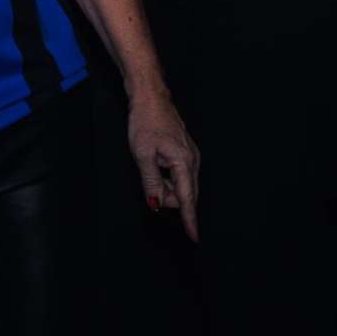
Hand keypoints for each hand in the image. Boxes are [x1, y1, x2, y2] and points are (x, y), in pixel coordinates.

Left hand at [126, 89, 199, 241]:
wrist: (151, 98)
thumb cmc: (146, 122)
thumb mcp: (142, 154)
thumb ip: (150, 181)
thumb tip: (156, 203)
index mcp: (184, 162)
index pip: (187, 198)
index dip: (190, 219)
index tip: (194, 237)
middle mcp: (192, 161)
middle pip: (184, 195)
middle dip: (167, 197)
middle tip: (149, 179)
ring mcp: (191, 157)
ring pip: (180, 186)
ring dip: (165, 186)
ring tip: (150, 166)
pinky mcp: (186, 154)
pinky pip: (179, 176)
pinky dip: (166, 177)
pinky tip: (156, 164)